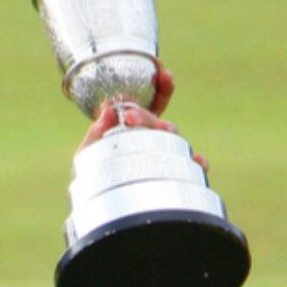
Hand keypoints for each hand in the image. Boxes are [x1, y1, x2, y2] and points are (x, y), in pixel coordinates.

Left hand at [76, 69, 208, 174]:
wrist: (99, 211)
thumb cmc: (94, 180)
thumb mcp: (88, 154)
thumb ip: (94, 134)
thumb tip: (107, 110)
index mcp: (136, 129)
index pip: (152, 104)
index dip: (162, 88)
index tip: (165, 74)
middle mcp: (153, 141)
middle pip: (158, 121)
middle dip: (148, 116)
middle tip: (131, 117)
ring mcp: (165, 158)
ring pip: (174, 139)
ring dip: (168, 131)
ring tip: (162, 130)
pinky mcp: (175, 177)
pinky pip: (192, 168)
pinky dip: (198, 163)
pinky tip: (198, 161)